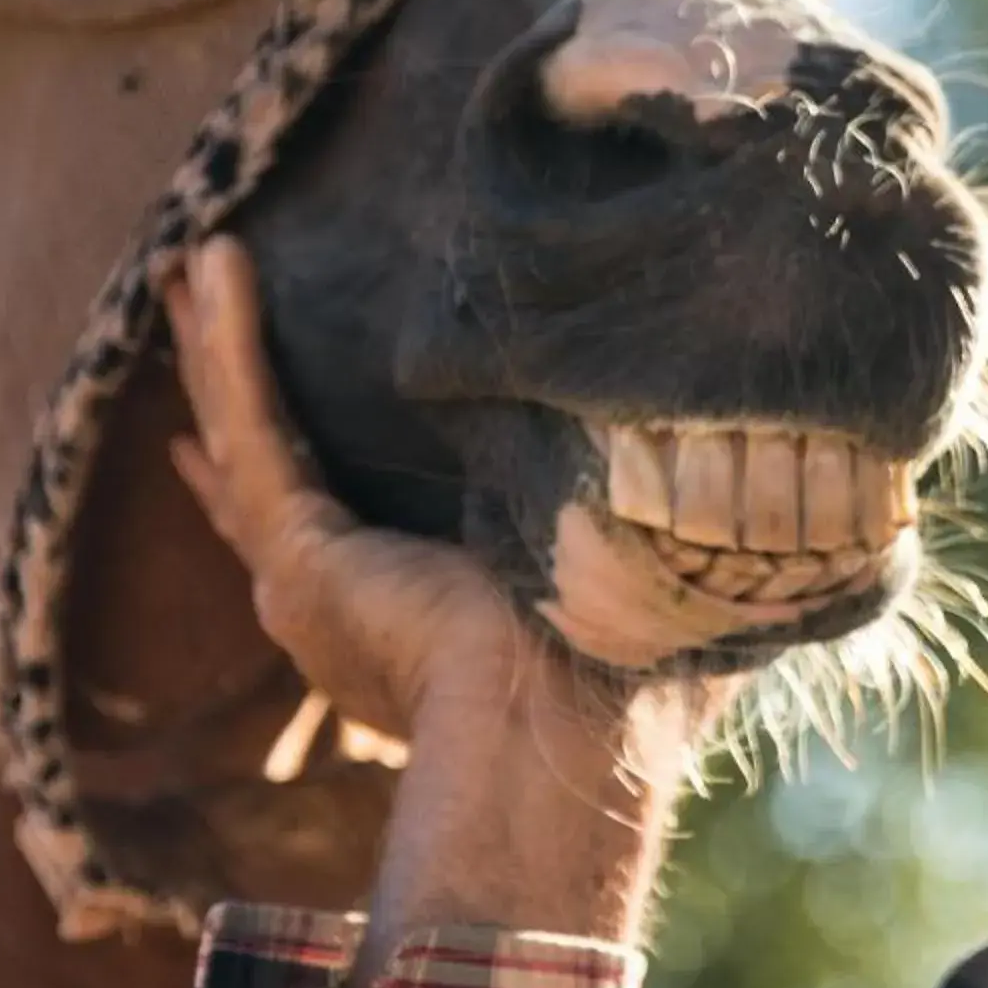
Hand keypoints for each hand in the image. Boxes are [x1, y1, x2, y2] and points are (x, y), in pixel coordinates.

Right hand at [167, 235, 697, 941]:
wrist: (574, 725)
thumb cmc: (629, 687)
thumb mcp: (645, 595)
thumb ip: (673, 551)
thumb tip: (798, 523)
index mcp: (406, 626)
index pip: (326, 533)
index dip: (282, 482)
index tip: (225, 442)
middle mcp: (337, 606)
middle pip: (256, 477)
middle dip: (225, 392)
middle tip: (198, 315)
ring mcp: (308, 575)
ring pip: (242, 432)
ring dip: (213, 343)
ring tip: (190, 262)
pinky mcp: (301, 547)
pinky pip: (252, 417)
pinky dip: (232, 340)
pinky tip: (217, 264)